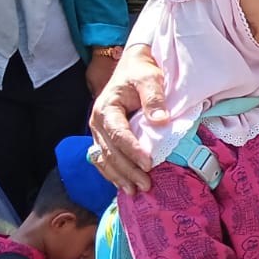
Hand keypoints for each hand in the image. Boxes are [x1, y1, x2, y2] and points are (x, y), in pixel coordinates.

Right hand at [88, 45, 165, 192]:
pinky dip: (113, 174)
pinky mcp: (104, 138)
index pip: (118, 133)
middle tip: (146, 185)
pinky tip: (125, 185)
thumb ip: (154, 98)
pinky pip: (104, 159)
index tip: (148, 164)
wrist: (132, 67)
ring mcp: (98, 132)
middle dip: (128, 170)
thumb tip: (161, 120)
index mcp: (106, 108)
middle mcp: (97, 122)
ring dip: (120, 177)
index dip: (132, 150)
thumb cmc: (141, 72)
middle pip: (111, 152)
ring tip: (137, 190)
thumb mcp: (150, 78)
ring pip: (105, 159)